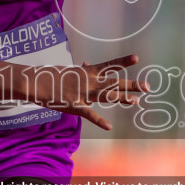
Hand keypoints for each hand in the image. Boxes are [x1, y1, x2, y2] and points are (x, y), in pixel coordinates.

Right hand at [25, 54, 146, 130]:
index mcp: (88, 73)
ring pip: (106, 96)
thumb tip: (88, 65)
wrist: (36, 82)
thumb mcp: (70, 71)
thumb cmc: (53, 76)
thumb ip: (83, 71)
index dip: (123, 61)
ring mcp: (83, 93)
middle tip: (147, 87)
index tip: (137, 58)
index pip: (109, 65)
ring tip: (136, 102)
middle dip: (131, 85)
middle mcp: (89, 81)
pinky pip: (89, 114)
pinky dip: (99, 121)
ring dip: (122, 99)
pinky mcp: (74, 106)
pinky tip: (109, 126)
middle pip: (114, 83)